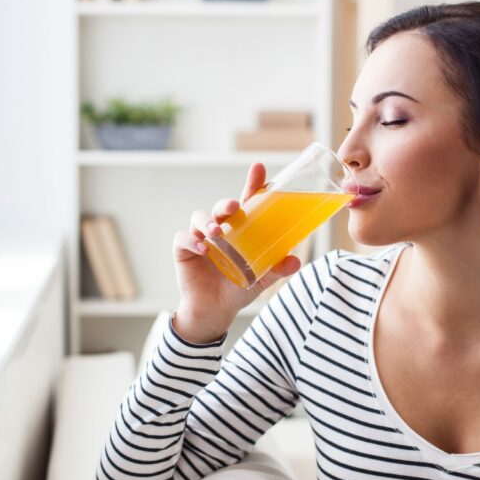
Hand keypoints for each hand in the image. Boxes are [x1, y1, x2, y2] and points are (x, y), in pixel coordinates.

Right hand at [171, 162, 300, 343]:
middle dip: (227, 204)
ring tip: (216, 233)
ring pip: (200, 217)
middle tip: (235, 207)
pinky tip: (201, 249)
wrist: (215, 310)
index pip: (247, 201)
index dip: (252, 184)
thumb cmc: (237, 288)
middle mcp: (219, 228)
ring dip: (208, 221)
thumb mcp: (260, 279)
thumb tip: (295, 261)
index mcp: (240, 229)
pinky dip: (191, 241)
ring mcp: (199, 236)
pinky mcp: (183, 249)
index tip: (259, 169)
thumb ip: (276, 269)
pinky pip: (183, 239)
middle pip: (222, 207)